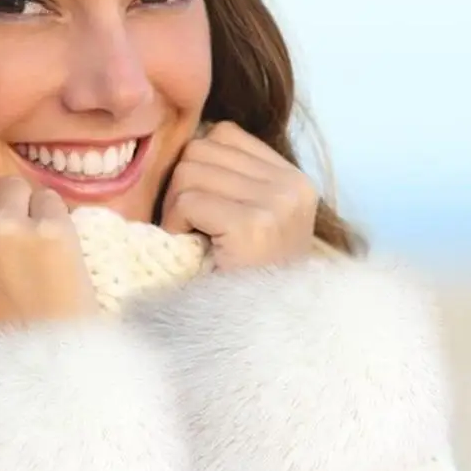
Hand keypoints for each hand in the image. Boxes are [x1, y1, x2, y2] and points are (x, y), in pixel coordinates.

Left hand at [160, 121, 317, 270]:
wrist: (260, 337)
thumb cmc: (242, 278)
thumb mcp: (252, 219)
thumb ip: (232, 177)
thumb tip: (183, 135)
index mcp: (295, 180)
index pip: (225, 134)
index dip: (199, 166)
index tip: (202, 206)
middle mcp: (292, 186)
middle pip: (202, 148)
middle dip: (182, 185)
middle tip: (190, 225)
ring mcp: (277, 204)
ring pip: (189, 170)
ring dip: (175, 206)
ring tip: (191, 237)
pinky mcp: (254, 225)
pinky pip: (188, 200)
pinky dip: (175, 223)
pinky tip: (191, 247)